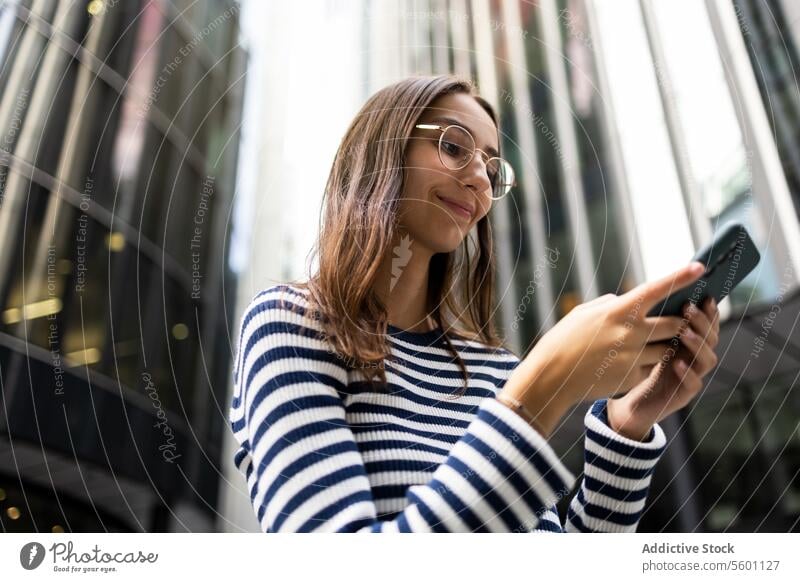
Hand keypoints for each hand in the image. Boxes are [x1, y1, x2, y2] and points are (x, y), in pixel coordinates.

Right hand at [501, 262, 706, 436]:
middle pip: (675, 324)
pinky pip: (652, 369)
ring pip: (667, 349)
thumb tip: (626, 300)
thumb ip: (610, 304)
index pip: (656, 289)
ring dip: (665, 346)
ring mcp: (633, 356)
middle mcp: (630, 332)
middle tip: (678, 322)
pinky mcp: (632, 377)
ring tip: (649, 346)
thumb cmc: (563, 340)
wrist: (551, 376)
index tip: (700, 267)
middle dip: (681, 323)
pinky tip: (626, 365)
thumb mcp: (583, 314)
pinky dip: (647, 365)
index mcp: (617, 310)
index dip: (680, 277)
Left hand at [607, 295, 720, 440]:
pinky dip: (687, 373)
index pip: (708, 324)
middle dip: (702, 322)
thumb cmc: (639, 366)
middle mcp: (695, 358)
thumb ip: (656, 323)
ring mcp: (692, 377)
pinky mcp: (683, 395)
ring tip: (684, 332)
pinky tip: (677, 363)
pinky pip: (693, 384)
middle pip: (711, 338)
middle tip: (689, 308)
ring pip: (707, 359)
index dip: (709, 311)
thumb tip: (654, 293)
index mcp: (689, 343)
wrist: (631, 403)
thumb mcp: (647, 340)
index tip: (705, 295)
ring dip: (697, 344)